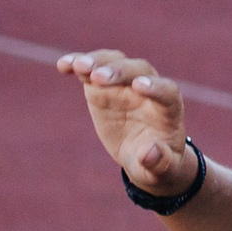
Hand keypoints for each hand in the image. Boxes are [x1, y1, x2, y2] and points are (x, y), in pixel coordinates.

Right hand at [58, 48, 194, 196]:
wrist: (144, 155)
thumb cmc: (157, 161)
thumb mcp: (161, 169)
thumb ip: (159, 162)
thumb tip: (148, 154)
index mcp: (168, 110)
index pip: (167, 91)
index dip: (155, 87)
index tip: (139, 87)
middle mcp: (148, 90)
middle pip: (139, 70)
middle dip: (120, 71)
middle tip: (98, 77)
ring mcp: (124, 85)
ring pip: (115, 62)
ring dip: (98, 61)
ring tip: (79, 66)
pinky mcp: (102, 86)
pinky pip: (91, 70)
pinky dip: (77, 64)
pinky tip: (63, 65)